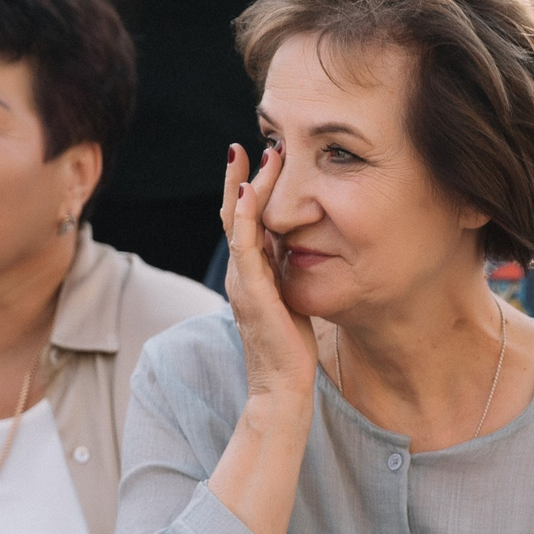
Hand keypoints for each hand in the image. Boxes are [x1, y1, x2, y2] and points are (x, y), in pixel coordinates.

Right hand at [222, 143, 318, 401]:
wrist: (281, 389)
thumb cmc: (290, 350)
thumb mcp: (290, 300)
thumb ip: (287, 274)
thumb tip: (298, 248)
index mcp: (251, 275)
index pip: (246, 224)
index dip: (250, 190)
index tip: (261, 158)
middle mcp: (241, 274)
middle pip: (235, 215)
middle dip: (240, 179)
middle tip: (246, 145)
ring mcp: (243, 282)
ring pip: (238, 224)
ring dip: (244, 187)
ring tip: (251, 156)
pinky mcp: (252, 293)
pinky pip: (245, 248)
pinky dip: (245, 219)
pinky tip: (249, 195)